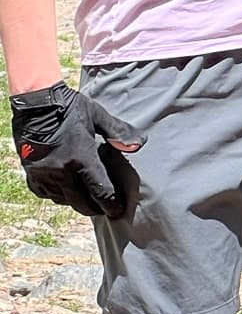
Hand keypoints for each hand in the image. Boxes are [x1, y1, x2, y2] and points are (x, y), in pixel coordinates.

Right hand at [10, 82, 144, 218]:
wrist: (35, 102)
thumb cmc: (70, 107)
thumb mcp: (99, 115)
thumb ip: (120, 132)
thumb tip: (139, 145)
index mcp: (80, 159)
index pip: (99, 190)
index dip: (110, 204)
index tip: (118, 212)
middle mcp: (61, 171)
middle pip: (81, 202)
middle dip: (95, 208)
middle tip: (105, 209)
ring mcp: (43, 174)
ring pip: (63, 199)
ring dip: (76, 202)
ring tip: (88, 200)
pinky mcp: (30, 172)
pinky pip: (45, 193)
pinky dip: (57, 195)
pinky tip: (66, 191)